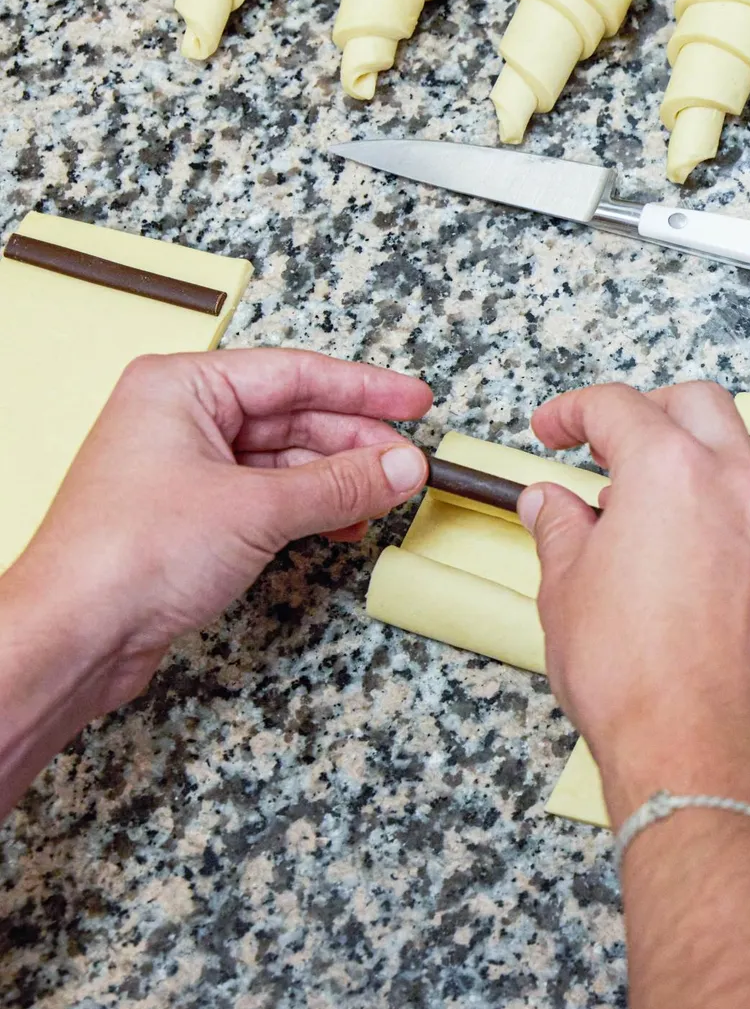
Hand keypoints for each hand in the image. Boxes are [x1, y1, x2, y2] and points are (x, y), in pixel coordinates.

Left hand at [4, 348, 431, 723]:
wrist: (75, 634)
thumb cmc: (128, 555)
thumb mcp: (258, 509)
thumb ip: (340, 484)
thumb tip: (402, 465)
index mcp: (180, 387)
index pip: (294, 374)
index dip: (363, 388)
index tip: (414, 401)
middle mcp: (178, 419)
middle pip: (291, 416)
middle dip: (355, 441)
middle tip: (408, 461)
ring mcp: (182, 468)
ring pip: (282, 459)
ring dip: (336, 479)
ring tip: (386, 495)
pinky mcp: (189, 515)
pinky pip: (266, 496)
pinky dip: (310, 507)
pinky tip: (345, 522)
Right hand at [520, 381, 749, 820]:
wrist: (703, 749)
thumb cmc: (636, 678)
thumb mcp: (567, 589)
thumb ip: (560, 527)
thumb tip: (551, 504)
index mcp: (671, 471)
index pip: (619, 406)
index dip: (572, 410)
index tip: (553, 429)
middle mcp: (735, 485)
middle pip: (697, 404)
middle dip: (647, 410)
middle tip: (604, 442)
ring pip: (735, 457)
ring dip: (687, 462)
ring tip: (635, 511)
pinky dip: (716, 510)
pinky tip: (679, 553)